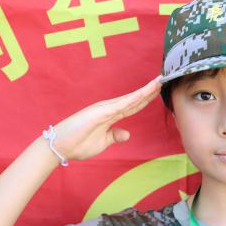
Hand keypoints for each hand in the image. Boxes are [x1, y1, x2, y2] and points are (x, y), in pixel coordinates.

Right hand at [47, 75, 162, 160]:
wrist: (60, 146)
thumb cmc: (78, 144)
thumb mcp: (103, 142)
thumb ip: (114, 136)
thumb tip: (127, 134)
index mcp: (111, 115)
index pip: (133, 105)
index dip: (146, 98)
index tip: (159, 90)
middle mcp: (109, 108)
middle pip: (135, 99)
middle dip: (150, 90)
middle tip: (164, 79)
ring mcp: (105, 109)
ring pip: (131, 98)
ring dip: (146, 90)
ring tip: (159, 81)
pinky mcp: (101, 112)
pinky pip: (122, 104)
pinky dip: (135, 98)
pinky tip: (145, 92)